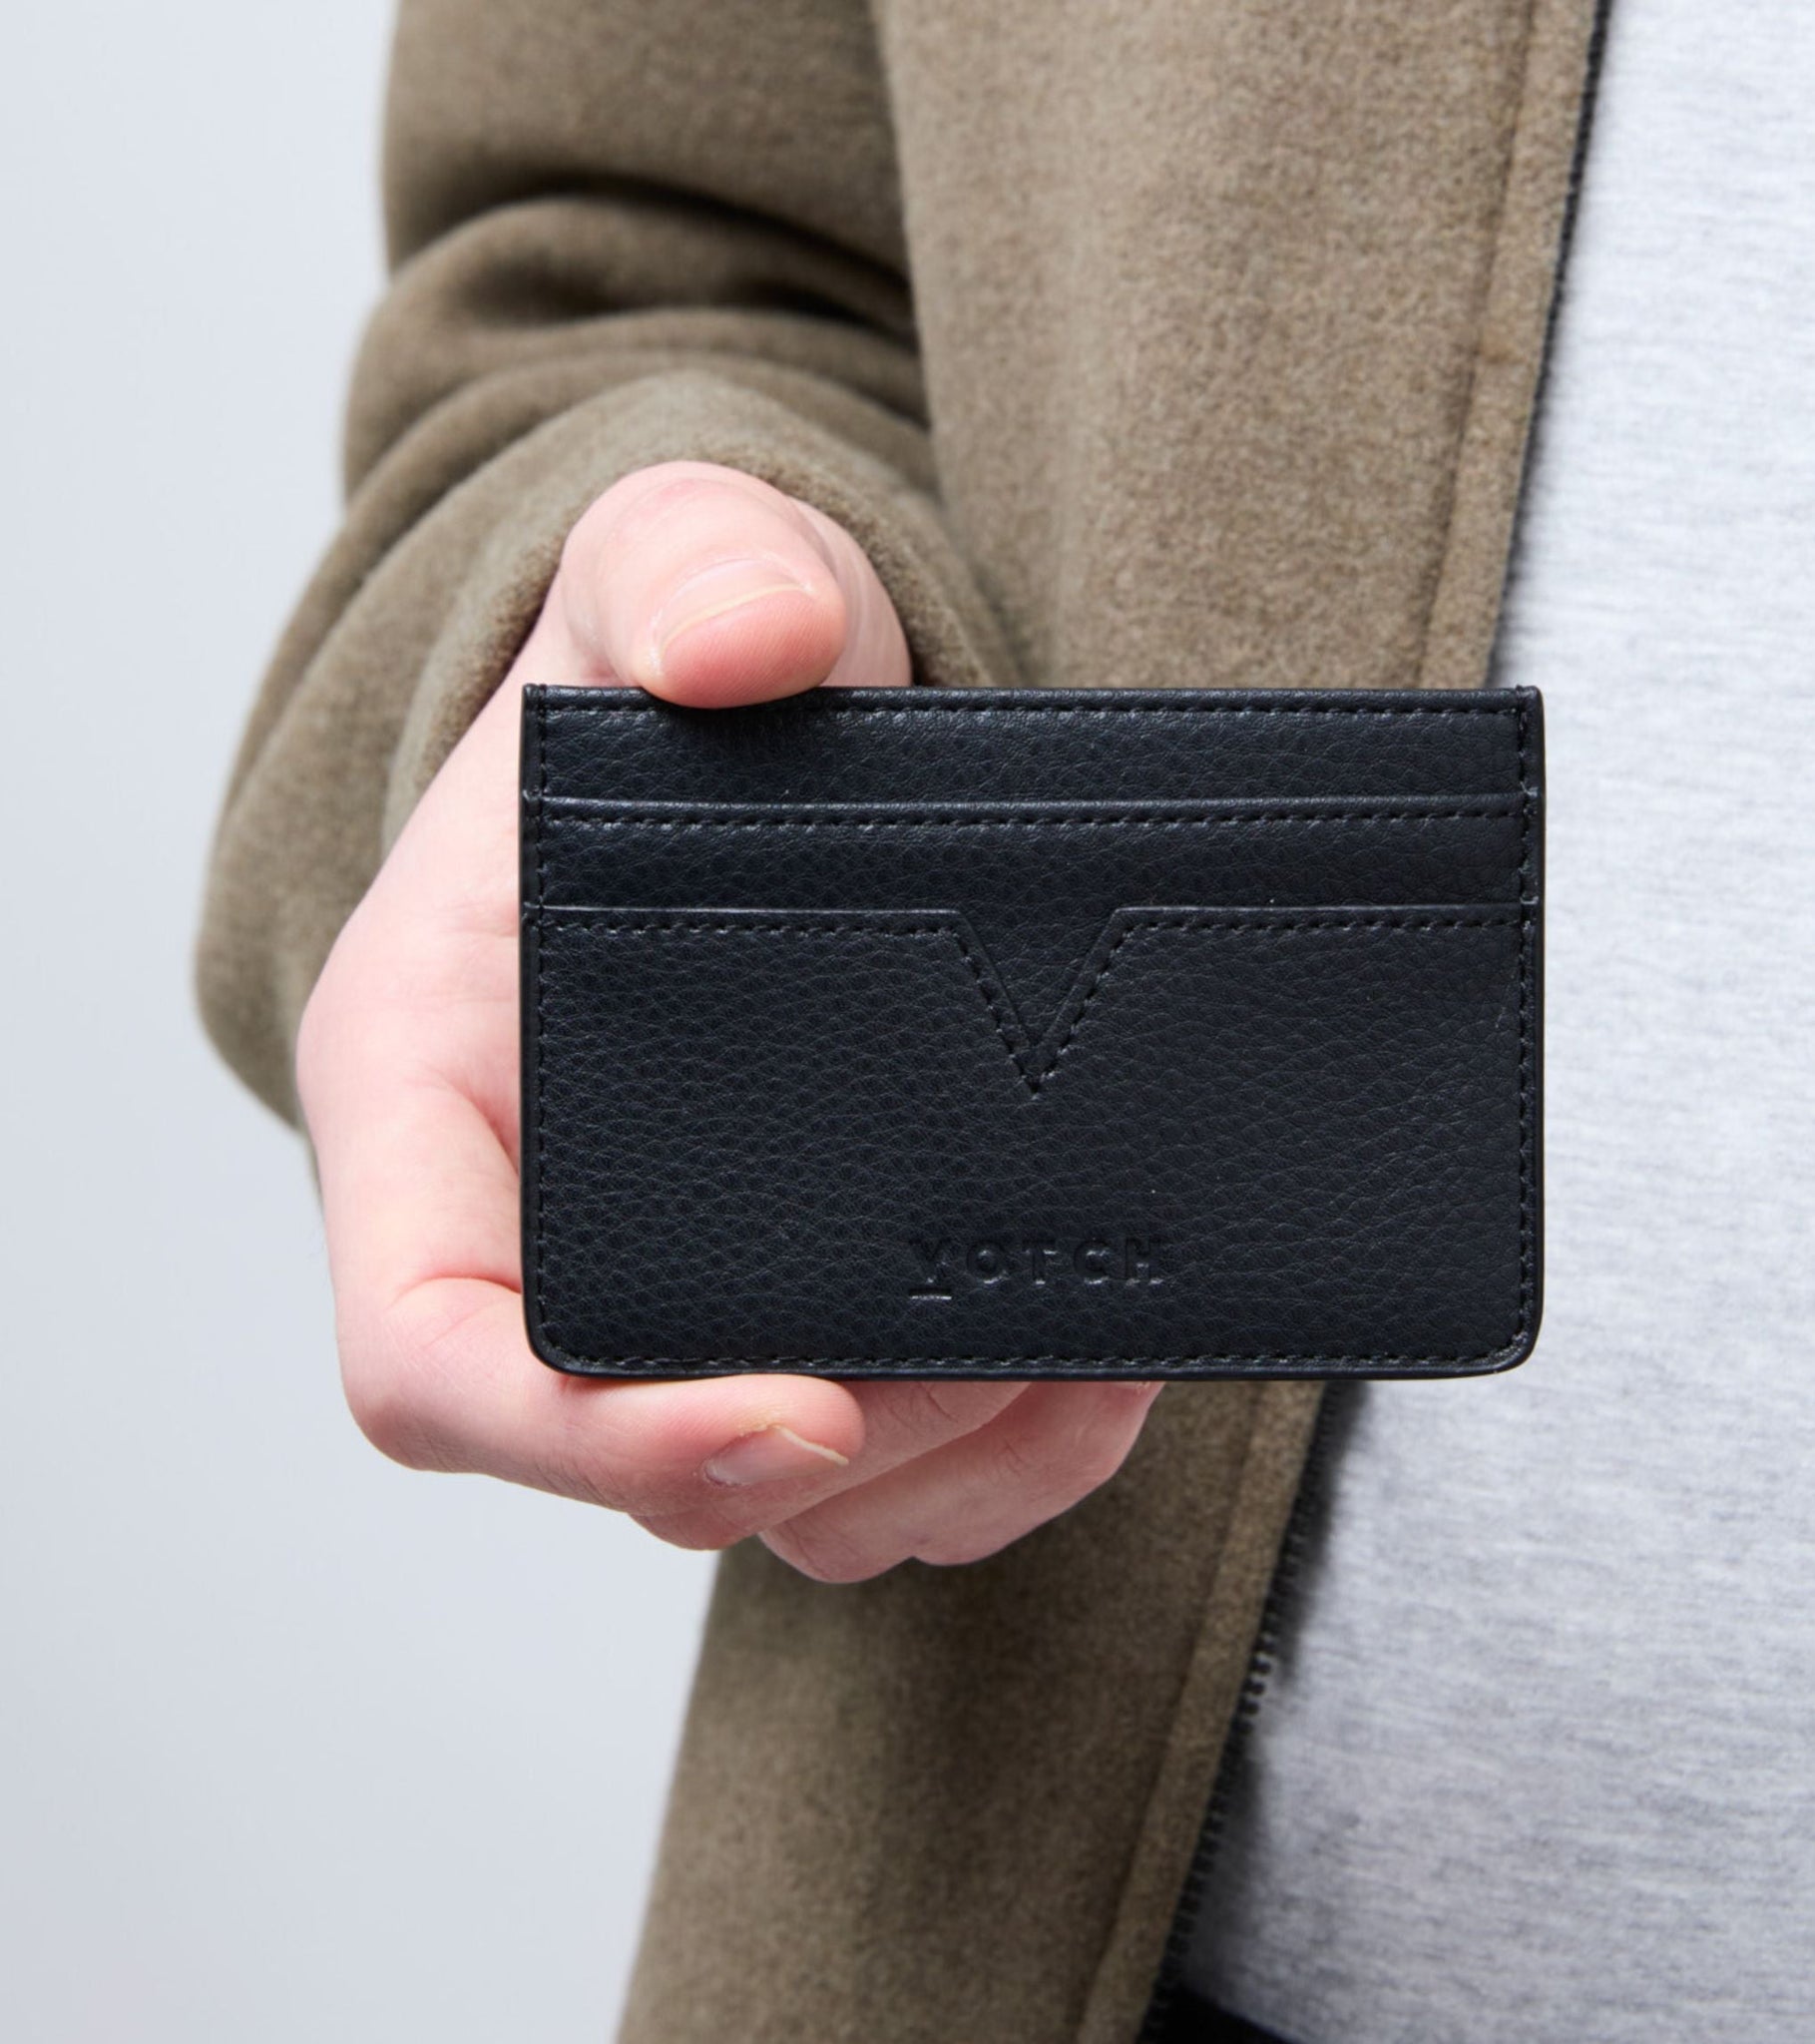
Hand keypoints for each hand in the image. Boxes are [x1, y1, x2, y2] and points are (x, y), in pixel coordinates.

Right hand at [298, 461, 1161, 1581]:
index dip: (580, 1432)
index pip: (428, 1346)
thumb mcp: (666, 562)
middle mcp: (533, 1226)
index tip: (791, 1412)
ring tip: (1095, 1350)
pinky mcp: (799, 1298)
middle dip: (834, 1447)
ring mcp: (677, 1281)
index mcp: (434, 1092)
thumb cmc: (671, 670)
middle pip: (637, 1458)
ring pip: (785, 1499)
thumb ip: (686, 570)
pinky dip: (1010, 1454)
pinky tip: (1110, 1363)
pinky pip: (890, 1465)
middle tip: (1014, 1343)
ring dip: (949, 1462)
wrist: (763, 717)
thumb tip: (747, 646)